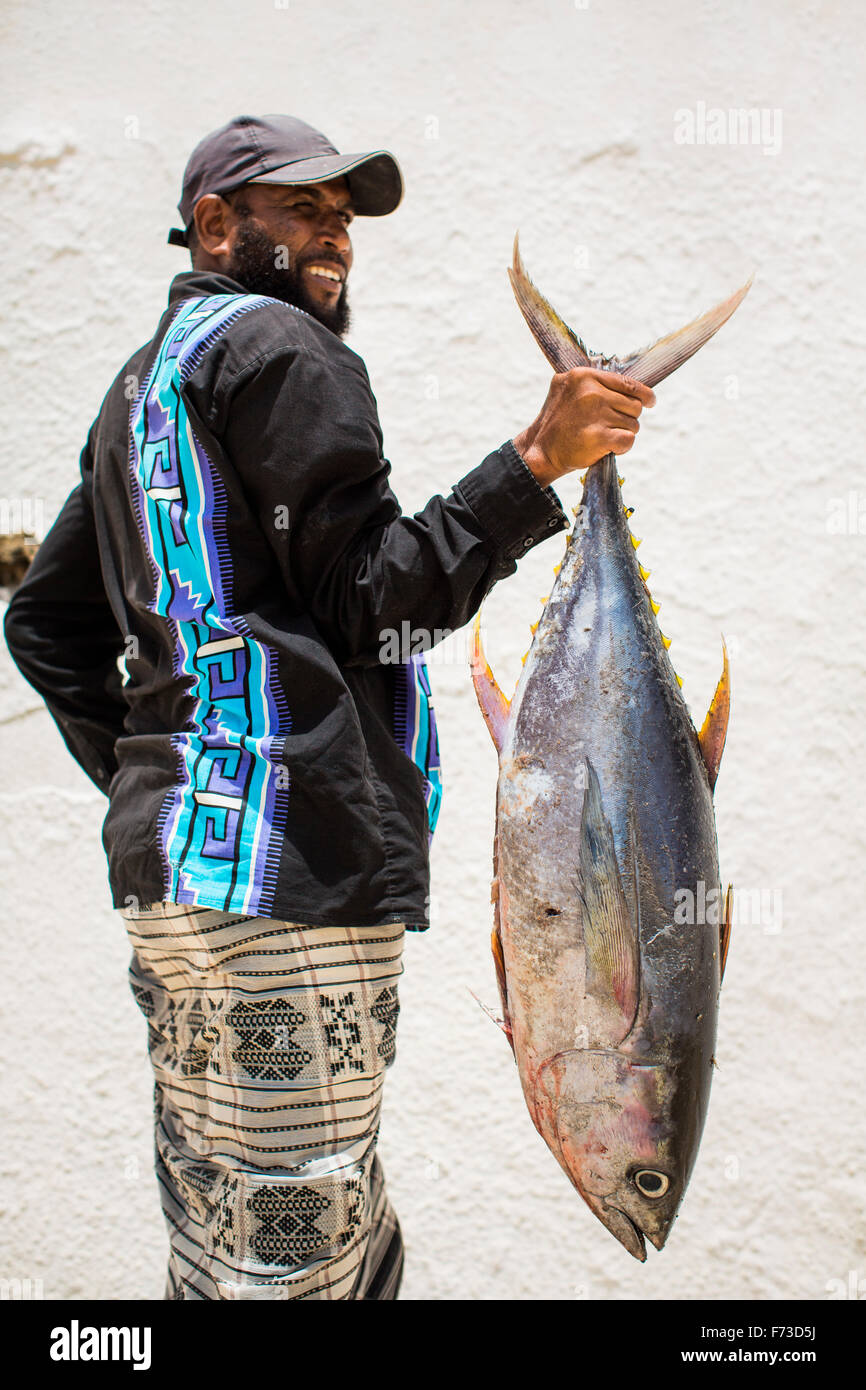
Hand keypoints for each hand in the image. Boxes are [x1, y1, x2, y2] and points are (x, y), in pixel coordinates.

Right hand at [512, 368, 655, 487]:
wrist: (541, 450)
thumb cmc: (557, 421)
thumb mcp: (565, 387)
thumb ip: (591, 380)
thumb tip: (627, 381)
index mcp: (585, 376)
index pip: (628, 383)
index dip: (645, 394)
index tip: (650, 401)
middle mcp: (591, 393)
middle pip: (635, 405)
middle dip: (627, 418)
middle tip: (610, 426)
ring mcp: (596, 415)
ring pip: (633, 424)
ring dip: (623, 433)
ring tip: (602, 436)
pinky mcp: (599, 437)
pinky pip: (629, 440)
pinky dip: (622, 447)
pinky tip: (608, 448)